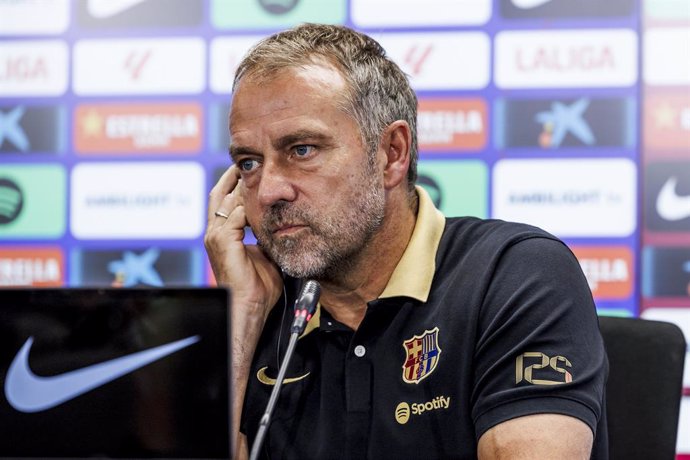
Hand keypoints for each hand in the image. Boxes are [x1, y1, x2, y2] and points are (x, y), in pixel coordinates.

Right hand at [204, 165, 282, 318]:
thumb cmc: (258, 285)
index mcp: (223, 234)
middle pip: (219, 193)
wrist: (250, 305)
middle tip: (249, 161)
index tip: (253, 171)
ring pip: (227, 200)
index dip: (236, 184)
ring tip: (258, 174)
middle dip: (233, 175)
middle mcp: (214, 232)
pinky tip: (262, 198)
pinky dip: (247, 204)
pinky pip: (235, 214)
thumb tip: (280, 220)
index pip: (224, 200)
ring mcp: (215, 236)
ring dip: (243, 186)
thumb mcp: (265, 251)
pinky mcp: (222, 242)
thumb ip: (266, 233)